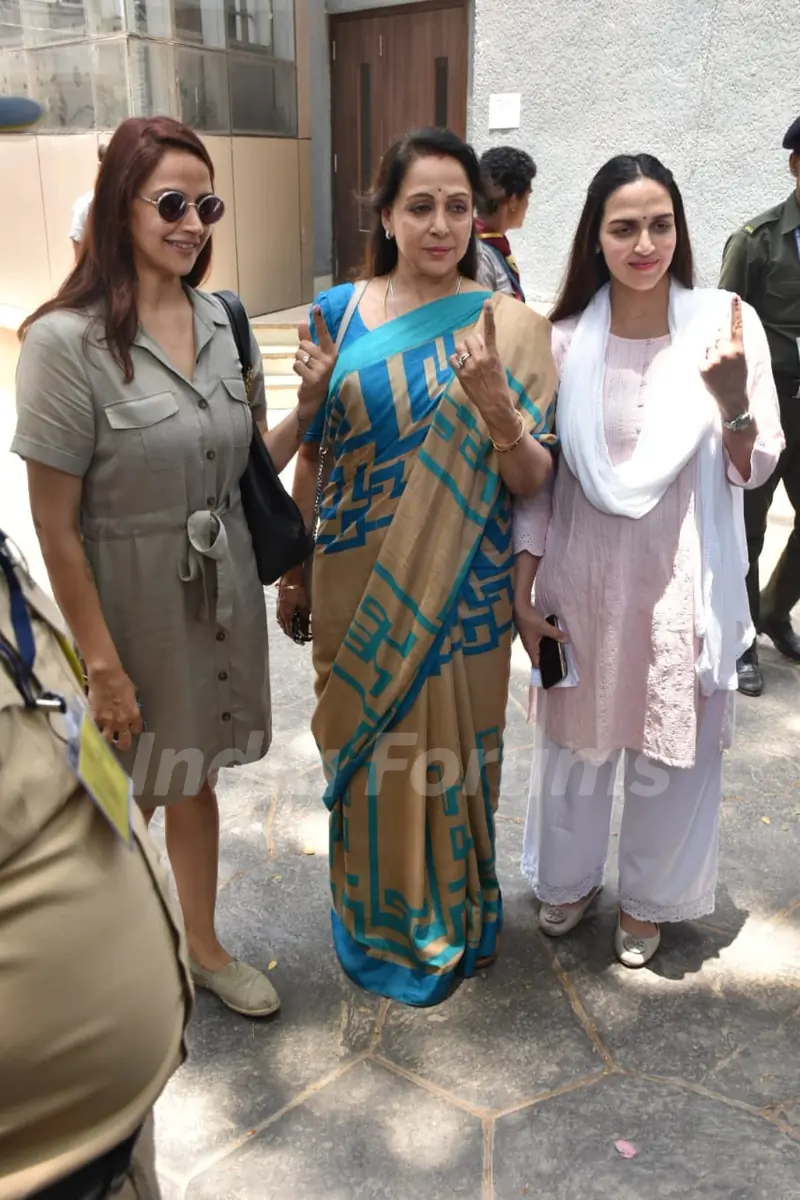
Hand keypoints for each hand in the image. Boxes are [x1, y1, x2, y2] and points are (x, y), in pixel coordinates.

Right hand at [87, 662, 141, 749]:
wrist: (104, 676)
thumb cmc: (120, 680)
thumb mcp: (132, 693)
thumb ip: (131, 704)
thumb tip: (129, 707)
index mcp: (133, 714)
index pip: (137, 729)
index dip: (134, 729)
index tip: (132, 728)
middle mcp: (122, 722)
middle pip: (124, 742)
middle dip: (124, 744)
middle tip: (121, 743)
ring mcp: (107, 722)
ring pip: (108, 740)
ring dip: (108, 740)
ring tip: (107, 739)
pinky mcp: (95, 718)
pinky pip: (96, 730)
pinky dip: (96, 730)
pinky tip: (96, 729)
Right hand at [277, 574, 309, 641]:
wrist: (290, 575)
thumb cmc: (298, 589)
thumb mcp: (304, 605)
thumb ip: (304, 618)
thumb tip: (306, 628)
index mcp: (285, 615)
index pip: (288, 630)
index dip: (295, 637)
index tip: (301, 641)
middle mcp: (279, 612)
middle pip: (284, 627)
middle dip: (291, 632)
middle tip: (299, 636)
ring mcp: (278, 607)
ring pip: (282, 621)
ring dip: (288, 626)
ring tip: (296, 628)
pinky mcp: (280, 602)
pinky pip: (282, 614)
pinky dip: (287, 619)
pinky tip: (292, 617)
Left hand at [294, 307, 336, 411]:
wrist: (315, 399)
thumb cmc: (315, 373)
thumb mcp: (313, 355)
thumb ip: (308, 338)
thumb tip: (302, 321)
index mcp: (332, 352)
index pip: (323, 333)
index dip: (319, 321)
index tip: (316, 307)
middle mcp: (330, 359)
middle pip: (305, 345)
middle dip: (301, 352)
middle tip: (308, 363)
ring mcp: (323, 370)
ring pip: (299, 355)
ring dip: (299, 361)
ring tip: (307, 370)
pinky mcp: (314, 379)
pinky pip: (297, 365)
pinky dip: (297, 370)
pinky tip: (304, 377)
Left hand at [449, 299, 512, 423]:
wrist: (496, 405)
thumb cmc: (499, 386)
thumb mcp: (498, 366)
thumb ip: (488, 352)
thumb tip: (478, 341)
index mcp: (493, 355)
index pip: (490, 332)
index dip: (488, 315)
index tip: (487, 302)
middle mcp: (481, 359)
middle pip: (470, 339)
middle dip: (471, 343)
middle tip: (475, 353)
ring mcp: (470, 367)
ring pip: (460, 348)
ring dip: (462, 351)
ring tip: (468, 360)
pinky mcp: (462, 376)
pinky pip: (453, 360)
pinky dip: (456, 361)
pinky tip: (461, 367)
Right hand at [514, 599, 567, 667]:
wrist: (520, 607)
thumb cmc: (530, 620)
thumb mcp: (545, 627)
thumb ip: (556, 634)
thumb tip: (567, 641)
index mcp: (531, 649)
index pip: (536, 664)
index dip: (544, 669)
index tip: (554, 672)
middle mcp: (529, 646)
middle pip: (538, 657)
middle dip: (548, 660)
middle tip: (560, 662)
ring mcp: (530, 640)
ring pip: (539, 649)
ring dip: (547, 651)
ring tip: (559, 652)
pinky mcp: (531, 633)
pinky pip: (539, 642)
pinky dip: (546, 643)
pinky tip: (553, 640)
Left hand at [700, 295, 748, 420]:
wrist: (732, 398)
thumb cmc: (736, 377)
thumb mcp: (740, 359)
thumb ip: (731, 345)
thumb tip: (717, 332)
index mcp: (738, 349)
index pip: (736, 326)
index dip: (735, 311)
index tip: (734, 297)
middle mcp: (726, 352)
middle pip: (716, 336)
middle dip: (717, 343)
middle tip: (723, 360)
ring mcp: (714, 359)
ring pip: (707, 347)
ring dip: (710, 353)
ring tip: (717, 368)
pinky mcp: (703, 367)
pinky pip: (701, 358)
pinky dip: (704, 363)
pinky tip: (711, 373)